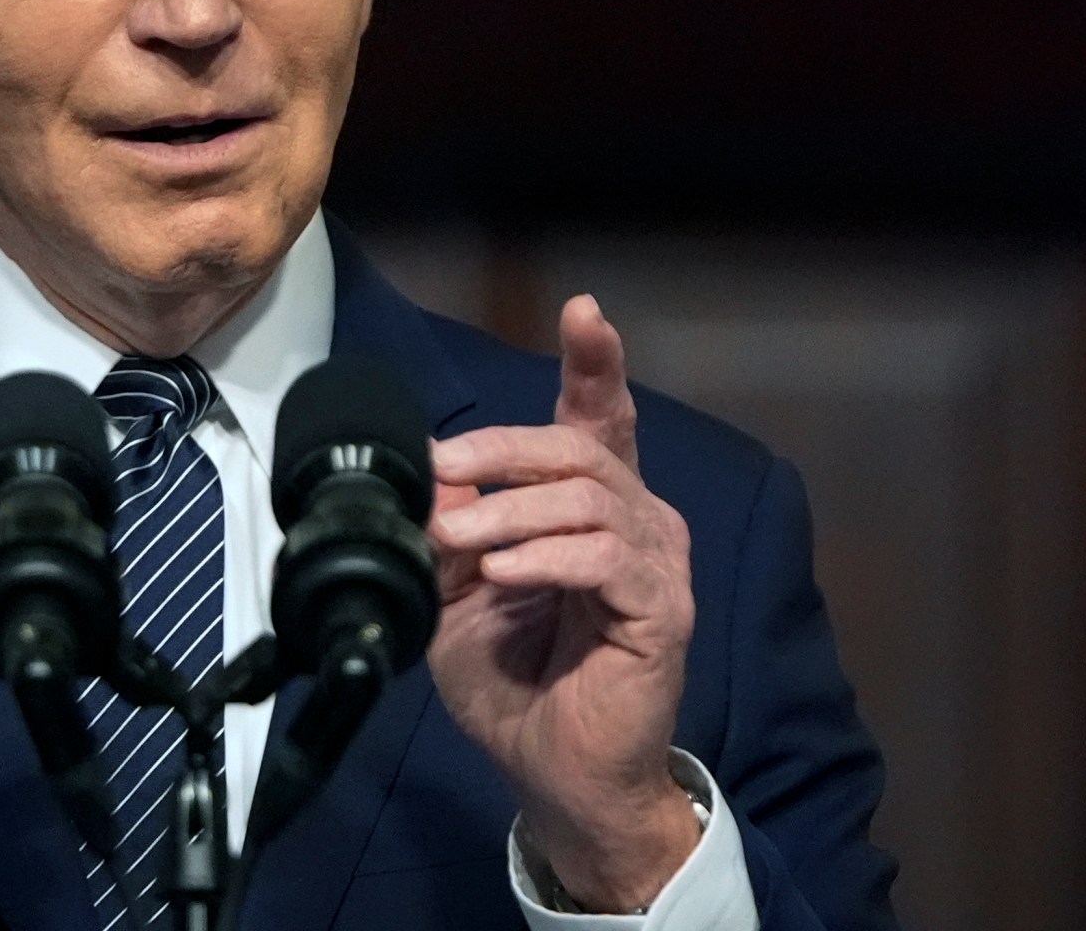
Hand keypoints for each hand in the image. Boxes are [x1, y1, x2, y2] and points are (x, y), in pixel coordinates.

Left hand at [425, 294, 702, 912]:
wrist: (555, 775)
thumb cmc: (517, 685)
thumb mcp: (457, 594)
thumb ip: (447, 532)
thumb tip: (424, 475)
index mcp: (594, 508)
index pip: (603, 418)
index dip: (595, 362)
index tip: (584, 310)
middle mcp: (639, 522)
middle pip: (578, 447)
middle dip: (501, 449)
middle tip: (442, 471)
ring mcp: (658, 565)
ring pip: (588, 497)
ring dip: (508, 510)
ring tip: (458, 539)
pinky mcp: (661, 612)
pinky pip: (605, 558)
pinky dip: (545, 556)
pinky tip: (505, 572)